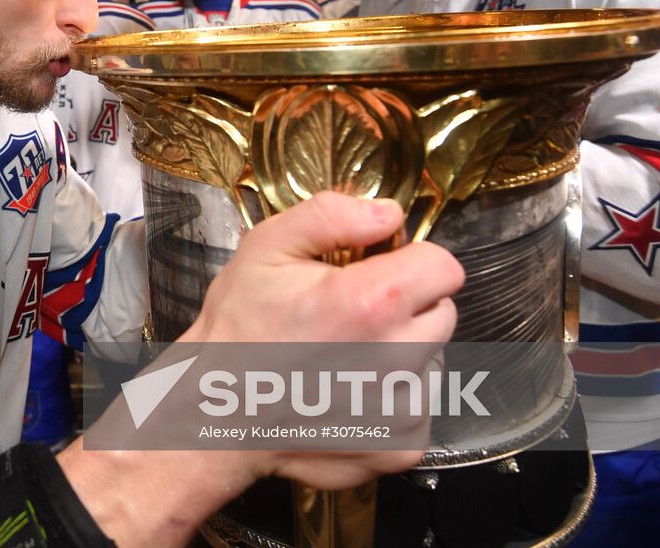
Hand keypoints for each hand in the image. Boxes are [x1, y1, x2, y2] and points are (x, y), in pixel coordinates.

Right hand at [182, 192, 462, 488]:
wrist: (215, 416)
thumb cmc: (238, 332)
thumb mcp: (265, 248)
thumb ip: (331, 216)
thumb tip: (388, 213)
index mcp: (371, 302)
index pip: (445, 268)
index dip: (411, 261)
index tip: (379, 271)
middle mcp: (397, 359)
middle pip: (441, 313)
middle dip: (406, 307)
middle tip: (350, 317)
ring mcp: (401, 410)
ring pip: (430, 361)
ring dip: (399, 354)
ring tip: (342, 358)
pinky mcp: (400, 447)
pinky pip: (417, 405)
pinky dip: (389, 398)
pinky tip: (344, 392)